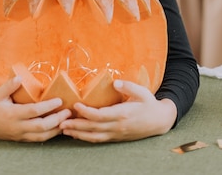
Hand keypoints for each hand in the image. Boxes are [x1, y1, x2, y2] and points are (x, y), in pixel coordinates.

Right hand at [0, 76, 71, 141]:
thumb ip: (9, 86)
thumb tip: (20, 78)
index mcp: (12, 114)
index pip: (34, 111)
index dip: (48, 106)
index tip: (59, 100)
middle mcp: (17, 127)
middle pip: (41, 127)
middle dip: (57, 120)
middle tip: (68, 112)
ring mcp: (19, 134)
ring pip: (41, 136)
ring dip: (56, 130)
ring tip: (67, 121)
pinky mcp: (20, 138)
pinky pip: (37, 139)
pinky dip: (49, 135)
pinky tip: (57, 128)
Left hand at [59, 80, 176, 142]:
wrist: (159, 121)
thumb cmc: (149, 104)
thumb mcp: (142, 91)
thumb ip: (128, 86)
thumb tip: (115, 82)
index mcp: (122, 114)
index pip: (100, 115)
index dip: (86, 111)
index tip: (76, 105)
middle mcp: (117, 126)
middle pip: (93, 128)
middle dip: (76, 125)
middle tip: (61, 122)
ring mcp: (116, 133)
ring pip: (94, 136)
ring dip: (78, 134)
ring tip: (64, 130)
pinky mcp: (116, 137)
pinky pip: (99, 139)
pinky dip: (87, 138)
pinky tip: (77, 135)